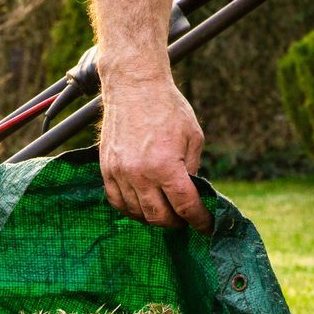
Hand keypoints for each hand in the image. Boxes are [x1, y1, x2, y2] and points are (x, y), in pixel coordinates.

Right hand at [97, 71, 211, 230]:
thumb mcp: (194, 137)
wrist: (134, 86)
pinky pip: (117, 202)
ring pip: (137, 213)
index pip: (185, 207)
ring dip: (153, 217)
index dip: (199, 221)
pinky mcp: (107, 169)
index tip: (207, 227)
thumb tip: (192, 195)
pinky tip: (141, 205)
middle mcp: (141, 174)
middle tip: (184, 218)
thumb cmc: (168, 108)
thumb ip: (192, 169)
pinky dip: (131, 210)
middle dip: (176, 222)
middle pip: (159, 217)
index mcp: (166, 167)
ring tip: (164, 211)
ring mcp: (120, 173)